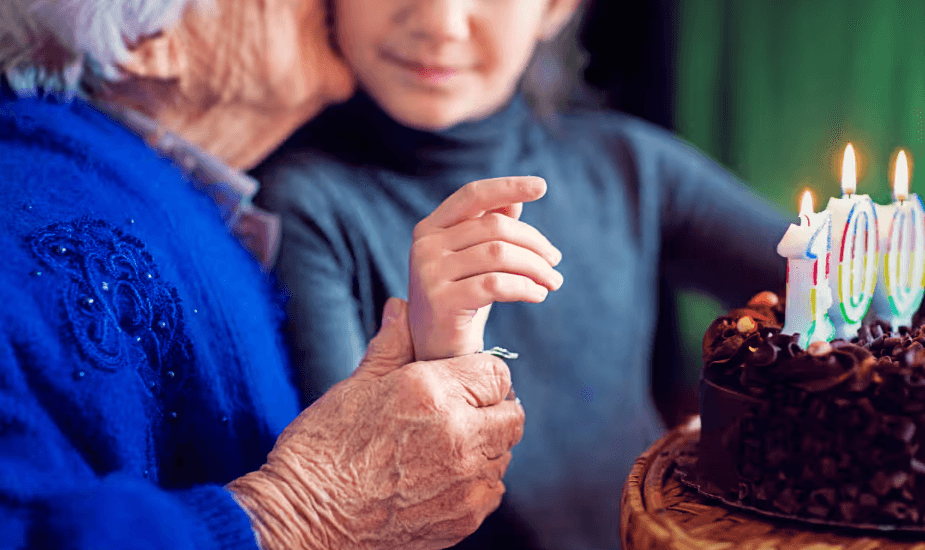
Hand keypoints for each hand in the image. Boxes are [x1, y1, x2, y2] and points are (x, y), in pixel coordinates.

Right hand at [228, 298, 524, 549]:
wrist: (303, 518)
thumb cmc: (323, 449)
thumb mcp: (356, 385)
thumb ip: (393, 345)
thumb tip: (401, 308)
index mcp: (433, 394)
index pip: (497, 372)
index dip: (480, 374)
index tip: (461, 383)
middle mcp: (458, 437)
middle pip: (512, 415)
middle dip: (492, 409)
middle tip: (458, 413)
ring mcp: (464, 483)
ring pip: (502, 455)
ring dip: (483, 447)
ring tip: (441, 447)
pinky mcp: (463, 519)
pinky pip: (490, 491)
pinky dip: (474, 483)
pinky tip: (438, 478)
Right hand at [409, 176, 563, 360]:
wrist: (439, 352)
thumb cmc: (462, 300)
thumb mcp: (474, 260)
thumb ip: (489, 227)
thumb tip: (516, 199)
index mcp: (430, 228)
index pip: (473, 196)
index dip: (507, 187)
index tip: (542, 186)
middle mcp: (424, 246)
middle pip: (495, 227)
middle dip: (534, 243)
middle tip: (556, 262)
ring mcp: (429, 273)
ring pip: (499, 255)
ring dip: (536, 268)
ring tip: (553, 282)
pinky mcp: (441, 302)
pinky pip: (496, 285)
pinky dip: (526, 287)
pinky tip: (538, 295)